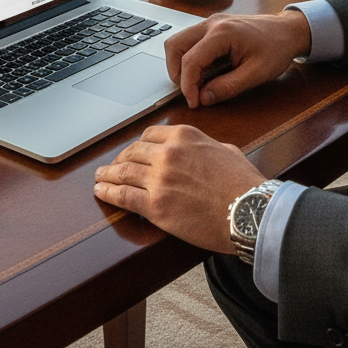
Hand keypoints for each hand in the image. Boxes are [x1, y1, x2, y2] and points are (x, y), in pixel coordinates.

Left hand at [93, 124, 264, 251]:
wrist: (247, 211)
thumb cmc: (242, 184)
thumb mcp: (226, 150)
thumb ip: (205, 146)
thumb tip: (200, 151)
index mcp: (184, 136)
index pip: (149, 135)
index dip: (138, 145)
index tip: (134, 153)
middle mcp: (168, 153)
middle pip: (132, 152)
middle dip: (119, 160)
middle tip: (112, 167)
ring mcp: (159, 179)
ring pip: (122, 173)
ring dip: (107, 175)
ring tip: (99, 178)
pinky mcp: (154, 205)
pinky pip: (123, 196)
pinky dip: (108, 193)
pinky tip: (101, 192)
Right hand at [165, 10, 311, 107]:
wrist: (289, 30)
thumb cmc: (276, 48)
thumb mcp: (256, 74)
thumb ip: (227, 87)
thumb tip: (203, 98)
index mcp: (222, 33)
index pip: (190, 60)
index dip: (187, 85)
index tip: (194, 103)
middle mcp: (211, 23)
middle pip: (174, 45)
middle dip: (176, 72)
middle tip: (190, 91)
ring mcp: (211, 22)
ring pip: (179, 41)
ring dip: (181, 64)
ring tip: (198, 83)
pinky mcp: (213, 26)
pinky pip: (191, 41)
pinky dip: (191, 58)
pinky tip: (206, 72)